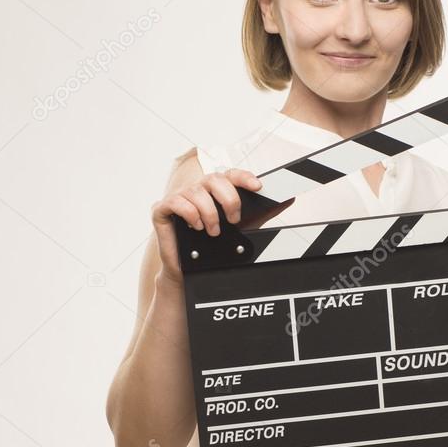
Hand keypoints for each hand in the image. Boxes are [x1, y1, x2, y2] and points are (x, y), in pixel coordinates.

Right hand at [151, 167, 262, 283]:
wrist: (191, 272)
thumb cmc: (212, 248)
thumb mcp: (242, 229)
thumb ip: (261, 214)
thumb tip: (286, 201)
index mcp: (213, 191)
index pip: (229, 174)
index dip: (243, 177)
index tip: (258, 187)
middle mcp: (196, 190)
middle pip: (213, 178)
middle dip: (228, 199)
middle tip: (233, 220)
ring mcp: (178, 197)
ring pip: (196, 192)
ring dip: (209, 213)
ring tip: (213, 231)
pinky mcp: (161, 209)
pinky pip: (176, 201)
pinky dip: (190, 214)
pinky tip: (195, 226)